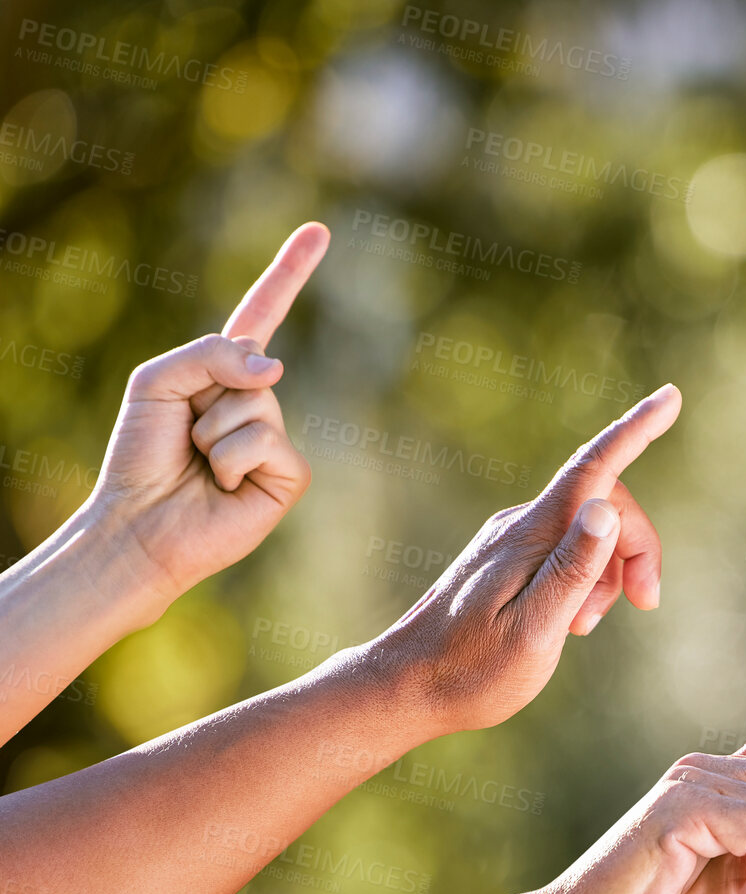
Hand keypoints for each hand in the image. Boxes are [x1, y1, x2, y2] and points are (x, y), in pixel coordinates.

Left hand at [89, 223, 329, 605]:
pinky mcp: (289, 477)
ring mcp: (276, 439)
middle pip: (252, 366)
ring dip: (213, 434)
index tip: (321, 231)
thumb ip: (210, 355)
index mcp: (223, 374)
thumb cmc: (139, 455)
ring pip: (257, 406)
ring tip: (198, 465)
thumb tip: (276, 368)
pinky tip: (222, 486)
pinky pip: (269, 444)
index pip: (263, 313)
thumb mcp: (157, 381)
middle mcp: (256, 401)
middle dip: (206, 396)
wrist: (138, 524)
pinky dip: (233, 462)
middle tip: (184, 437)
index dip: (290, 273)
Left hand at [370, 384, 679, 733]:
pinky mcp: (508, 558)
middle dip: (637, 548)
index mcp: (531, 536)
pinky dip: (586, 579)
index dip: (636, 430)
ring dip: (609, 574)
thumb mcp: (534, 631)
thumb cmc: (471, 671)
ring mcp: (512, 539)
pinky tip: (571, 621)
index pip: (595, 468)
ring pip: (590, 531)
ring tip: (585, 627)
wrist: (404, 687)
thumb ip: (572, 570)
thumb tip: (606, 509)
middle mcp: (520, 524)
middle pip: (606, 505)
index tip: (671, 396)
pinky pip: (567, 549)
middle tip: (647, 604)